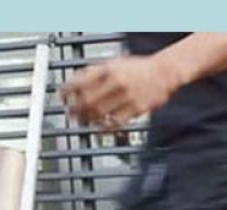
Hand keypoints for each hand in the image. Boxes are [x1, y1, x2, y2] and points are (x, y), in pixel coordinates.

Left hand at [62, 56, 180, 129]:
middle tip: (70, 113)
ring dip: (87, 119)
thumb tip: (76, 82)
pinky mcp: (136, 109)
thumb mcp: (114, 63)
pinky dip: (104, 127)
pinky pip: (115, 122)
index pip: (80, 81)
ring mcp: (126, 96)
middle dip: (75, 109)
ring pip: (99, 112)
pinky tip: (99, 129)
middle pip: (87, 100)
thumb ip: (96, 72)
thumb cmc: (139, 68)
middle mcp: (116, 82)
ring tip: (81, 122)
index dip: (67, 91)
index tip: (62, 97)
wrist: (164, 73)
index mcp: (108, 69)